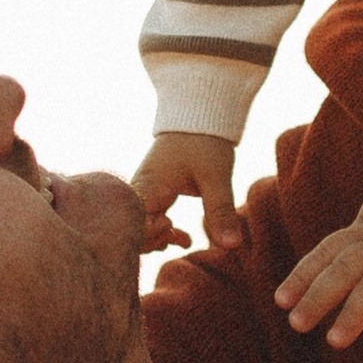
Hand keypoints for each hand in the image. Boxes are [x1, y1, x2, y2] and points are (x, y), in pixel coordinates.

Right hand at [132, 131, 240, 256]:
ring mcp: (144, 192)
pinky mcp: (152, 193)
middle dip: (152, 241)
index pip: (132, 223)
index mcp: (148, 186)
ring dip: (158, 238)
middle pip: (131, 229)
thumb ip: (220, 212)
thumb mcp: (216, 178)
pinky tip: (185, 238)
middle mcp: (139, 191)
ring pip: (139, 227)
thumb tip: (232, 246)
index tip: (171, 225)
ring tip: (184, 239)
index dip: (148, 234)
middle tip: (178, 235)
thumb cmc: (205, 142)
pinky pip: (149, 219)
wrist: (199, 116)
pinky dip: (164, 231)